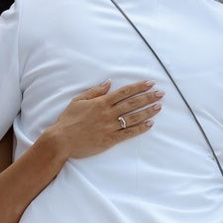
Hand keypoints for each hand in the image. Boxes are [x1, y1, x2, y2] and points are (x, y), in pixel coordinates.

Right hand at [44, 80, 160, 160]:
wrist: (61, 140)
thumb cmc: (68, 120)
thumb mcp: (78, 100)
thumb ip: (95, 91)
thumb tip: (108, 82)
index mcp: (100, 102)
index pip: (124, 92)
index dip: (139, 87)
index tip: (150, 83)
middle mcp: (107, 113)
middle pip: (132, 103)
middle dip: (148, 97)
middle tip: (161, 93)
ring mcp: (109, 127)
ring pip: (133, 117)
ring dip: (148, 111)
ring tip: (159, 106)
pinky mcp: (110, 140)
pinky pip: (128, 133)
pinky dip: (140, 129)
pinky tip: (150, 124)